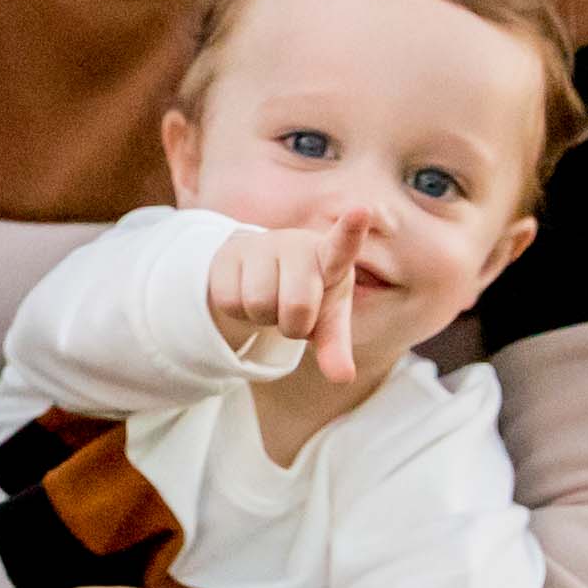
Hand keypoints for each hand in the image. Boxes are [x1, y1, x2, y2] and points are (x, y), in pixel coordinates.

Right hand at [198, 217, 369, 380]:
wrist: (260, 270)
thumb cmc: (306, 294)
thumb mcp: (326, 321)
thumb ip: (335, 347)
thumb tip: (343, 378)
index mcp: (330, 259)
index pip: (343, 246)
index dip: (351, 230)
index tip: (361, 210)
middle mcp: (296, 244)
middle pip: (296, 305)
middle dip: (293, 324)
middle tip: (292, 313)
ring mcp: (260, 245)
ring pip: (258, 305)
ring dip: (262, 318)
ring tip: (269, 301)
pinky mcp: (227, 254)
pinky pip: (228, 301)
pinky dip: (238, 312)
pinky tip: (245, 294)